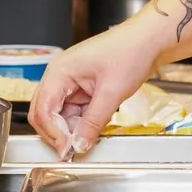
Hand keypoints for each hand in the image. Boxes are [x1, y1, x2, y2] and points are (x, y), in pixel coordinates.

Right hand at [28, 21, 168, 158]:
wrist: (148, 41)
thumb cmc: (130, 52)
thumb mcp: (112, 92)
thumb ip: (93, 122)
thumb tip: (79, 144)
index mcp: (60, 72)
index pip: (43, 109)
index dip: (53, 132)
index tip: (67, 149)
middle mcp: (60, 76)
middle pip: (45, 112)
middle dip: (57, 132)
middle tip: (72, 149)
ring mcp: (71, 82)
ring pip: (60, 114)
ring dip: (71, 129)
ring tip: (88, 139)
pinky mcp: (83, 88)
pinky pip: (75, 111)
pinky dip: (82, 123)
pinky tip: (94, 129)